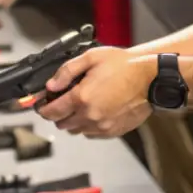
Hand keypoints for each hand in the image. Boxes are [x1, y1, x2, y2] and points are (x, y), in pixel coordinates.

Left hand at [36, 48, 155, 136]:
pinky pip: (92, 134)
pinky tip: (95, 111)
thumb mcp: (91, 58)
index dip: (42, 108)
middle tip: (63, 101)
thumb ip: (67, 71)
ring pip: (76, 130)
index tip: (41, 105)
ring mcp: (102, 126)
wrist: (150, 78)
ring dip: (73, 120)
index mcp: (82, 98)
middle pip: (62, 124)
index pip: (51, 112)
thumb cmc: (124, 66)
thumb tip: (51, 85)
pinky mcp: (113, 131)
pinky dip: (88, 125)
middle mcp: (90, 116)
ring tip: (81, 104)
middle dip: (58, 113)